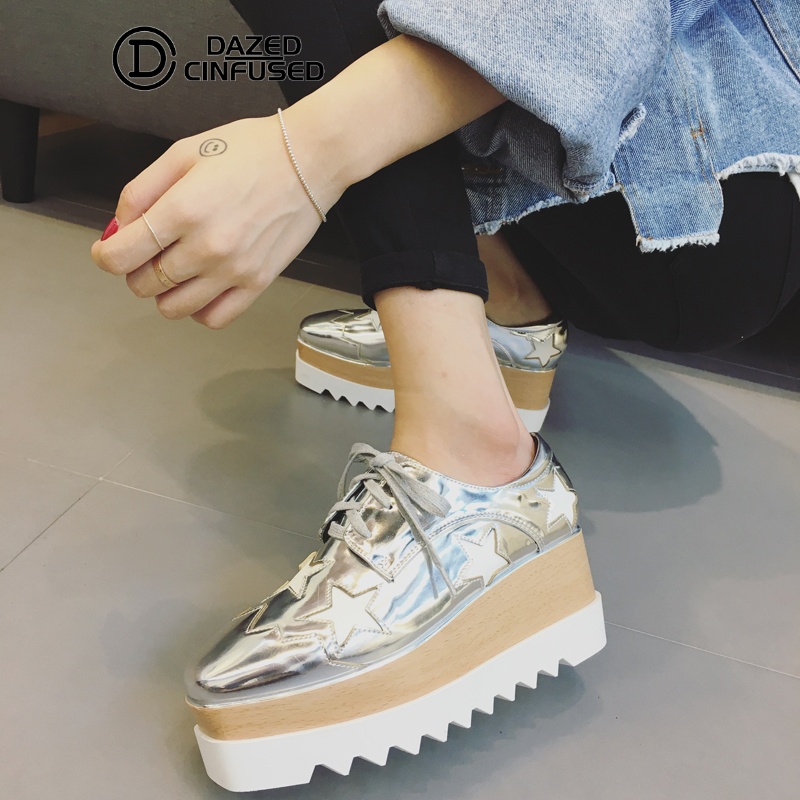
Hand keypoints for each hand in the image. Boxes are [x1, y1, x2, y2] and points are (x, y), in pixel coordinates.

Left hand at [91, 115, 340, 328]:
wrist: (308, 162)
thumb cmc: (252, 152)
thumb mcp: (184, 152)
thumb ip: (141, 191)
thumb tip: (119, 228)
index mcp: (183, 210)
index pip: (120, 256)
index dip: (105, 255)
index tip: (109, 250)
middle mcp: (207, 247)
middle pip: (143, 284)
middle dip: (135, 269)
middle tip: (149, 251)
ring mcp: (234, 270)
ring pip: (173, 308)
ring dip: (163, 292)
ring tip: (174, 269)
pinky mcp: (257, 283)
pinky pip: (214, 318)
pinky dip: (198, 310)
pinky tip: (200, 288)